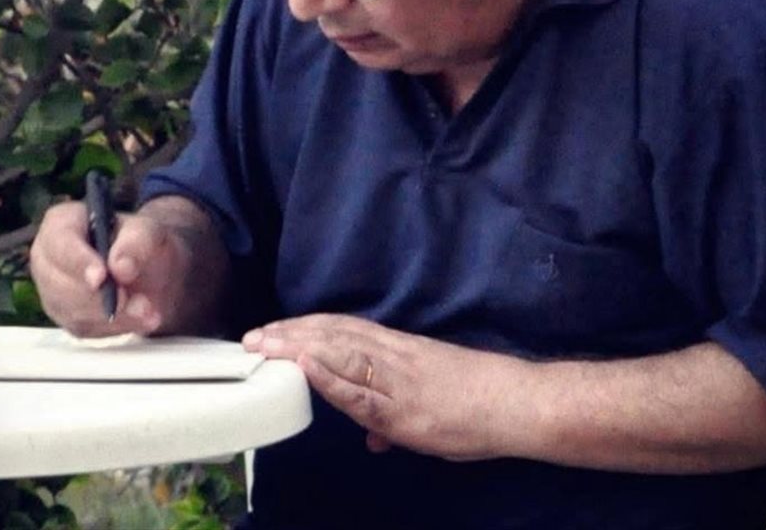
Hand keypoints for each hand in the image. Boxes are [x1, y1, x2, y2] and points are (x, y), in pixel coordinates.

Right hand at [29, 201, 197, 337]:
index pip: (60, 243)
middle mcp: (47, 258)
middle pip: (60, 284)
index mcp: (61, 223)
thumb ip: (137, 241)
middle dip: (99, 297)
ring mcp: (52, 291)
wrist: (147, 268)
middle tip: (132, 299)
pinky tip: (139, 319)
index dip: (78, 262)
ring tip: (146, 309)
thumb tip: (121, 265)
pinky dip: (114, 327)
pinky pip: (84, 329)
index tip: (101, 277)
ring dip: (112, 316)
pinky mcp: (66, 318)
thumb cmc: (138, 241)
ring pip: (72, 311)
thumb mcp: (147, 230)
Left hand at [242, 314, 522, 459]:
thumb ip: (394, 418)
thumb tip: (372, 438)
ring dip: (298, 347)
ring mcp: (396, 379)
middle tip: (252, 337)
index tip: (275, 329)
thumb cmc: (477, 402)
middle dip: (291, 335)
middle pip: (333, 336)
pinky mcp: (402, 408)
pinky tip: (305, 366)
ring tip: (266, 344)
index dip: (307, 327)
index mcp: (399, 350)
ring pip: (340, 354)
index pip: (344, 331)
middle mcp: (393, 356)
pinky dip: (330, 377)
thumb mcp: (428, 405)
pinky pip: (360, 390)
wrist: (513, 403)